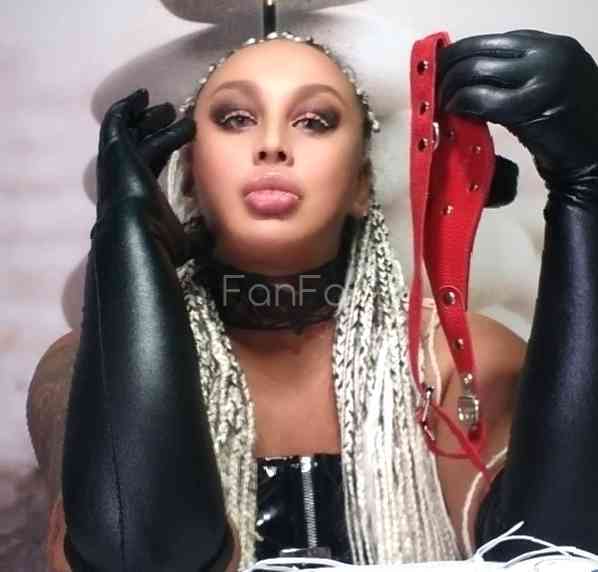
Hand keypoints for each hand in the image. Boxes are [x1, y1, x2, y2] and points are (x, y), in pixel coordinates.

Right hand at [96, 88, 195, 263]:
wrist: (135, 233)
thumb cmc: (159, 240)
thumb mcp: (185, 235)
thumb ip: (198, 232)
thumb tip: (219, 241)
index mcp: (139, 191)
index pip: (150, 160)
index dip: (163, 144)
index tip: (181, 132)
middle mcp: (124, 175)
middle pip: (138, 141)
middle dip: (152, 124)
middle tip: (170, 111)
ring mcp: (117, 162)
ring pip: (130, 130)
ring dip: (145, 116)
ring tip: (164, 105)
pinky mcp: (115, 150)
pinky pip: (117, 122)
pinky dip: (126, 107)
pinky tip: (142, 95)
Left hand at [438, 30, 597, 203]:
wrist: (591, 159)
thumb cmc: (565, 129)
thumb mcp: (546, 85)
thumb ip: (517, 73)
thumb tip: (466, 70)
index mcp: (553, 46)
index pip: (494, 41)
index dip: (463, 53)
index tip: (444, 69)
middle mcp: (550, 54)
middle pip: (480, 51)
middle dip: (449, 68)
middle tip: (433, 86)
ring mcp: (542, 78)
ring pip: (475, 71)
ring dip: (450, 88)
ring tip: (443, 104)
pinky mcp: (529, 106)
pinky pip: (480, 98)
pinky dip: (459, 104)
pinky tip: (453, 113)